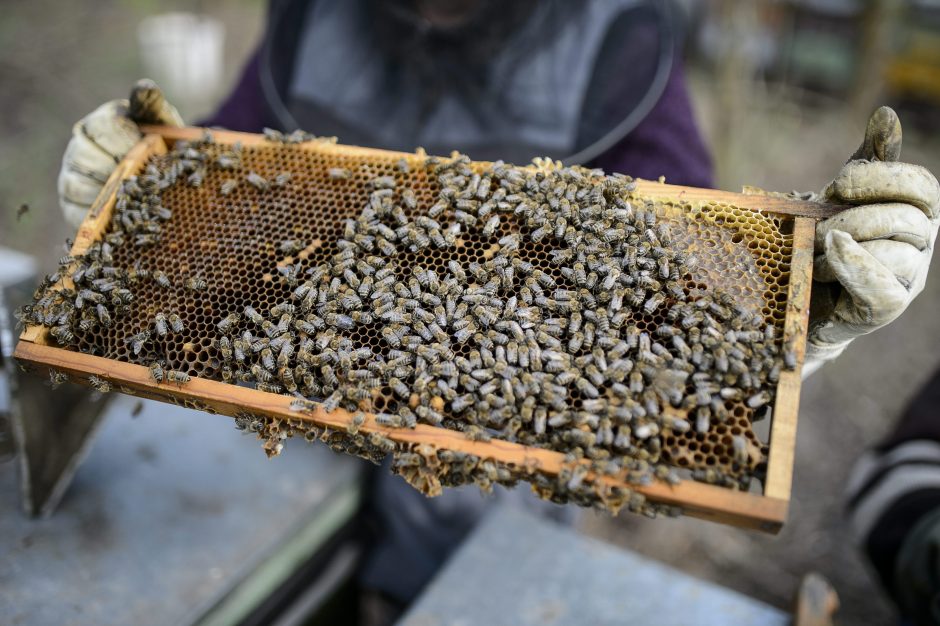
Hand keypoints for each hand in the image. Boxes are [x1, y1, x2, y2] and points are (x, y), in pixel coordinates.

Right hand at [58, 79, 182, 227]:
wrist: (159, 176)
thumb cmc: (160, 145)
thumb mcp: (161, 124)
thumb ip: (152, 107)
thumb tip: (146, 87)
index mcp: (99, 124)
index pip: (103, 127)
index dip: (127, 139)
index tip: (148, 148)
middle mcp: (80, 148)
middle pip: (84, 157)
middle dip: (115, 169)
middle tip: (140, 179)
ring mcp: (72, 176)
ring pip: (75, 185)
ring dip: (103, 194)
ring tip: (131, 200)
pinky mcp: (73, 205)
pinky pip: (74, 212)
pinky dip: (94, 218)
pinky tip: (117, 221)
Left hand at [805, 106, 939, 375]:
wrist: (796, 296)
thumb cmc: (823, 240)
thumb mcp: (841, 195)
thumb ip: (868, 160)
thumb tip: (886, 114)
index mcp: (917, 213)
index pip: (924, 187)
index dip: (883, 178)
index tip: (839, 184)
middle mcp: (921, 247)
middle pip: (909, 220)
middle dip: (854, 216)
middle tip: (816, 224)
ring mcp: (907, 280)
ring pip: (897, 253)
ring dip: (845, 245)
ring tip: (814, 251)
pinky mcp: (886, 309)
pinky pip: (883, 287)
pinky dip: (854, 266)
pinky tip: (828, 256)